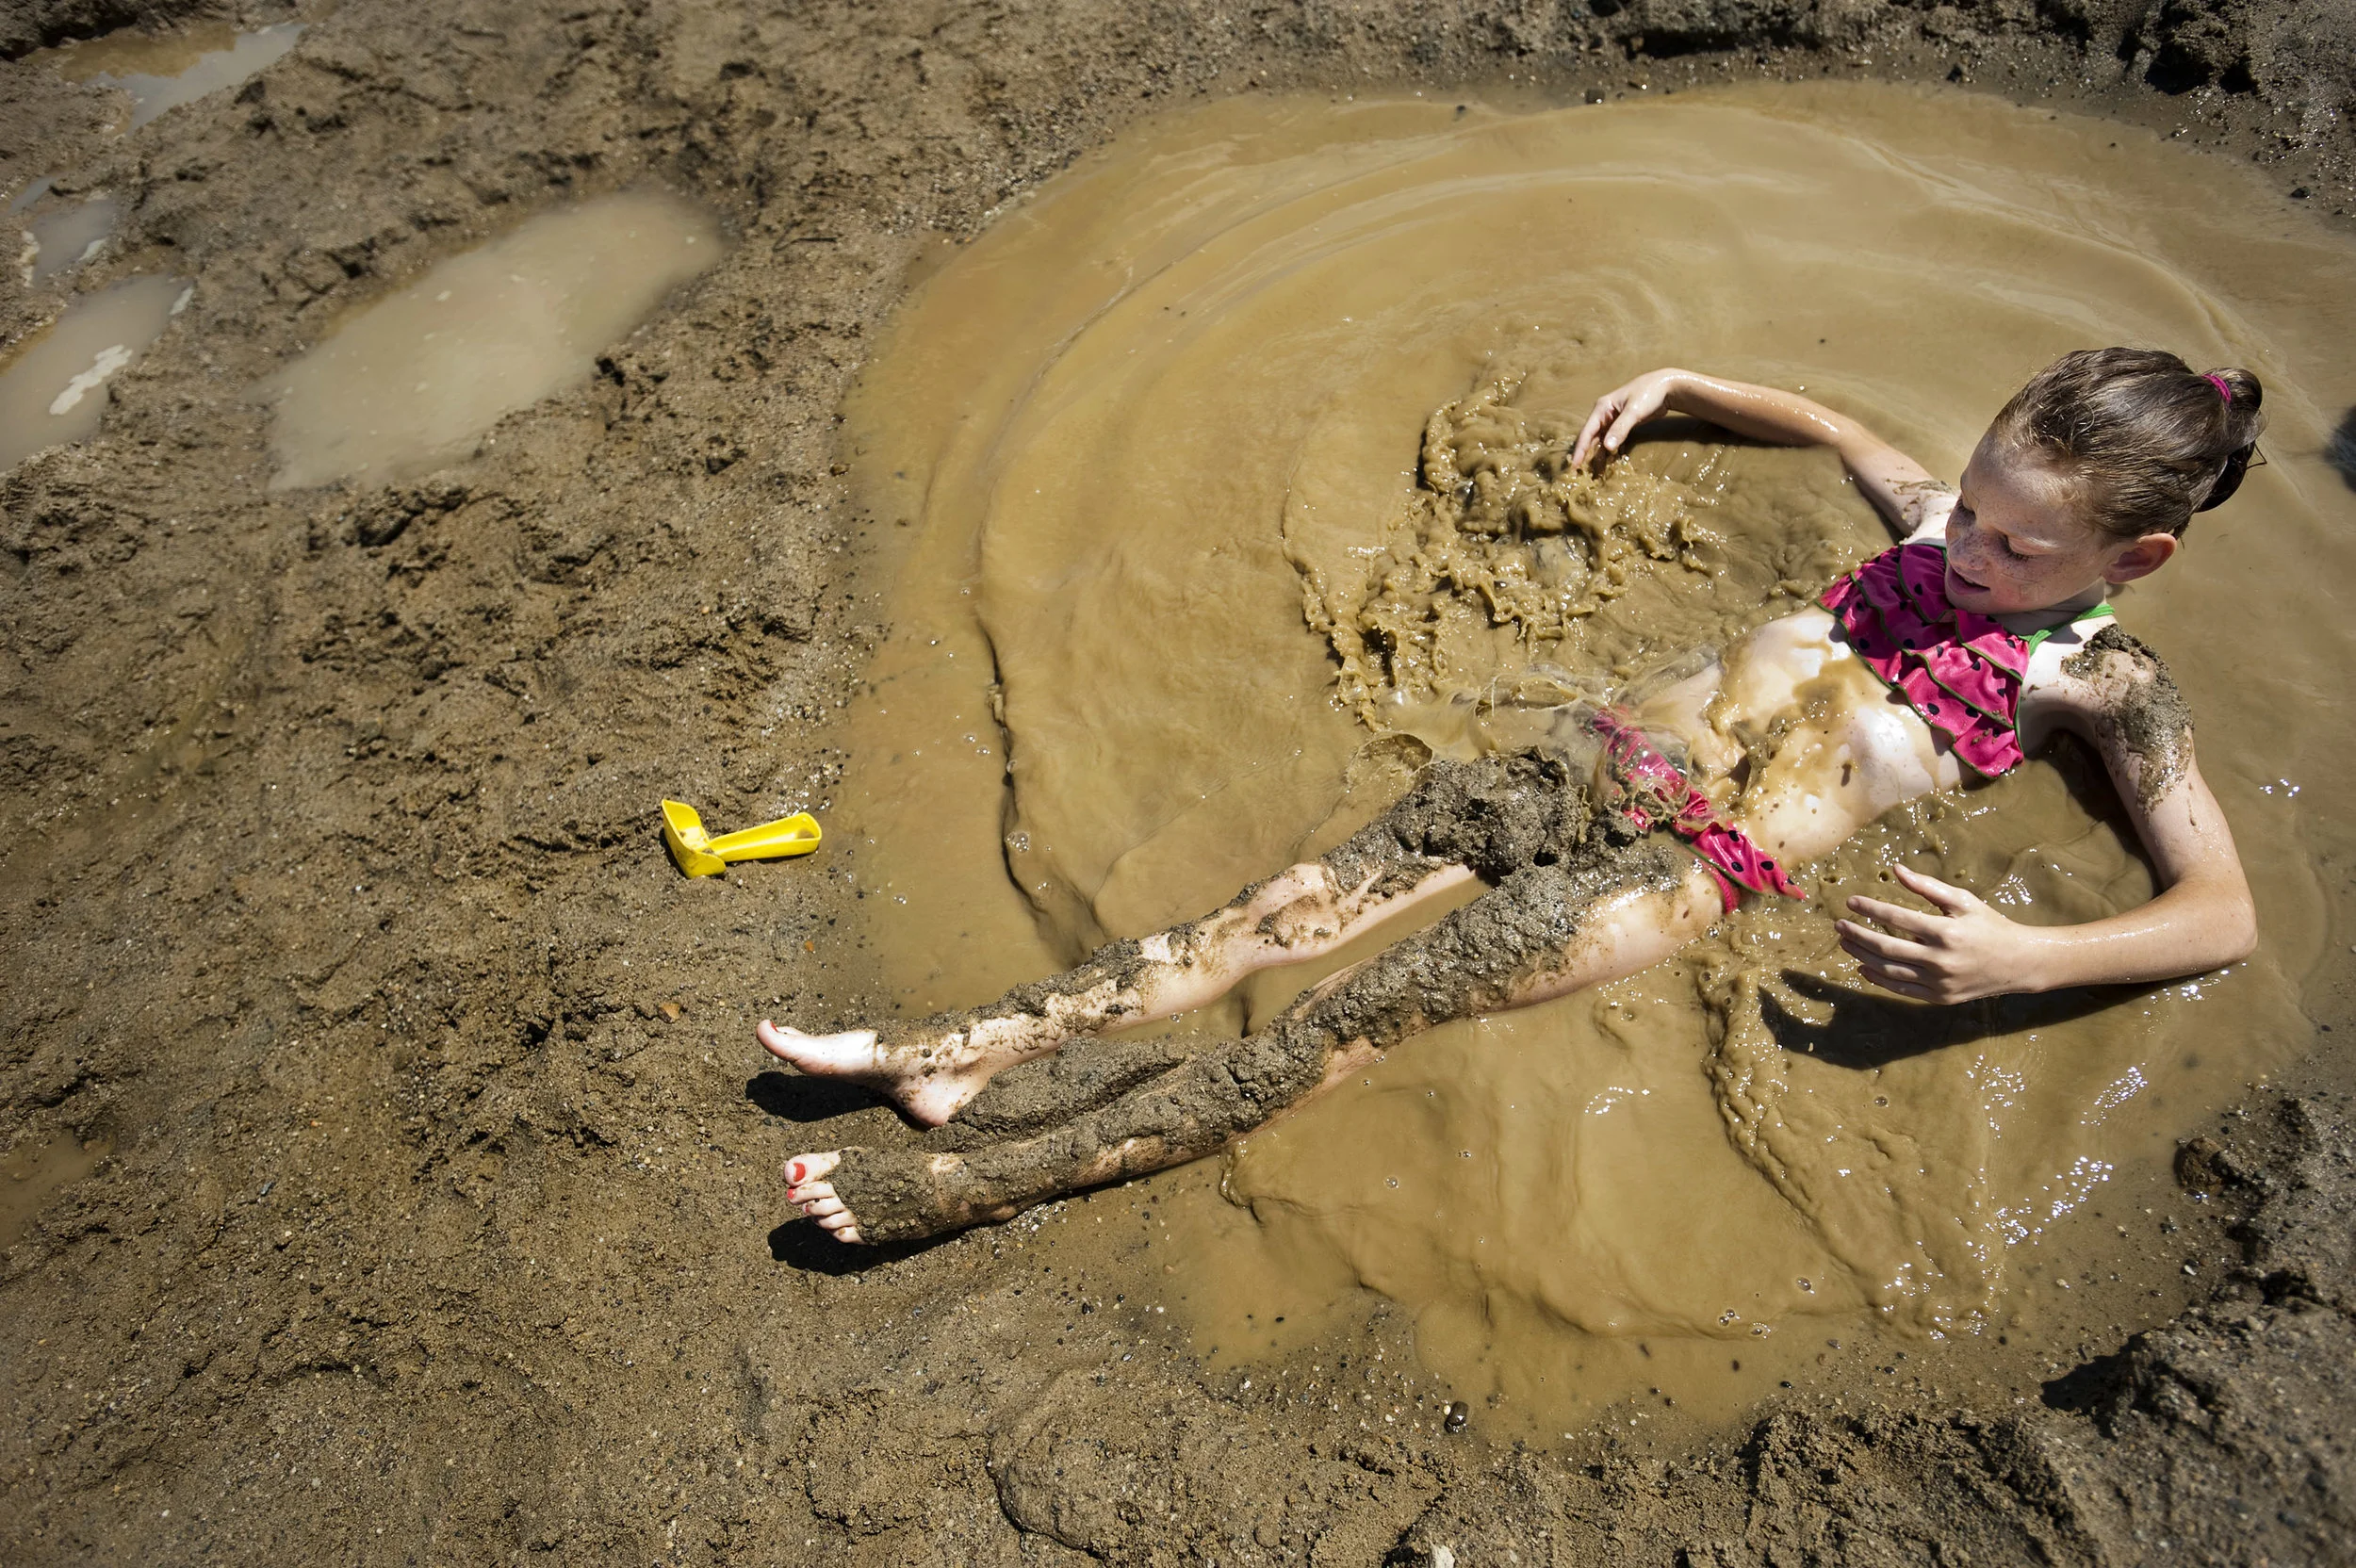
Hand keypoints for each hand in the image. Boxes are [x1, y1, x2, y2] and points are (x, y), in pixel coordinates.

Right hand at [1569, 368, 1688, 468]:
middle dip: (1587, 455)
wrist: (1667, 387)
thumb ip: (1620, 429)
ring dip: (1600, 456)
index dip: (1580, 450)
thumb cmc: (1648, 394)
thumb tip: (1607, 447)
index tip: (1574, 466)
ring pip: (1602, 442)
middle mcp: (1604, 415)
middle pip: (1592, 439)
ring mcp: (1613, 420)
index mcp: (1602, 408)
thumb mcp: (1634, 411)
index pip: (1587, 432)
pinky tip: (1611, 464)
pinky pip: (1613, 441)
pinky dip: (1612, 452)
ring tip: (1596, 473)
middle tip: (1582, 474)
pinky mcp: (1623, 426)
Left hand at [1835, 864, 2050, 1003]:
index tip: (1851, 902)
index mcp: (1946, 932)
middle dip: (1858, 935)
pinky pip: (1902, 989)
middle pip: (1886, 947)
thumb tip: (1897, 869)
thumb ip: (1928, 887)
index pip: (1897, 918)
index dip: (1871, 909)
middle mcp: (1940, 960)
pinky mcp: (1940, 997)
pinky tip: (1863, 967)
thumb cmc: (1989, 925)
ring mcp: (1940, 982)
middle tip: (1839, 925)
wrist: (2019, 963)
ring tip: (1846, 943)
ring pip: (1889, 970)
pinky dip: (1879, 979)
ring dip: (1862, 956)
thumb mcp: (1963, 901)